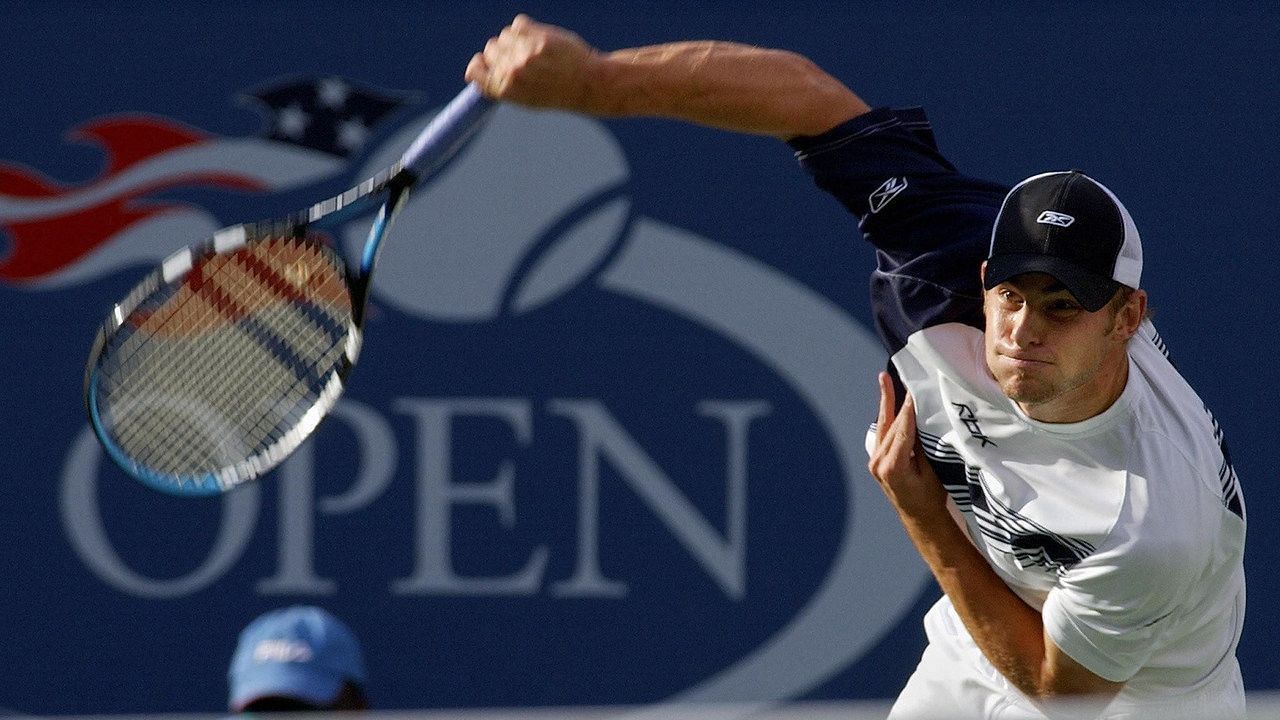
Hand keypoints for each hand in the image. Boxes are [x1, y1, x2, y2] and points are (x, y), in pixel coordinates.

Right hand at [465, 15, 600, 111]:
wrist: (587, 84)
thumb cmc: (555, 92)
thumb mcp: (524, 99)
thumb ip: (498, 85)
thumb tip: (470, 71)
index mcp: (506, 90)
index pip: (475, 71)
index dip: (479, 65)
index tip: (485, 63)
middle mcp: (512, 72)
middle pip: (490, 49)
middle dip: (502, 52)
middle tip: (523, 60)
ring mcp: (524, 54)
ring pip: (504, 35)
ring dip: (516, 40)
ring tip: (535, 52)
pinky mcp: (537, 37)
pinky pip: (519, 23)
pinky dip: (527, 28)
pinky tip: (540, 40)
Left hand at [867, 372, 947, 515]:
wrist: (919, 517)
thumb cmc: (930, 498)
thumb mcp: (932, 472)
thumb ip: (924, 446)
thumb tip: (923, 419)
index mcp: (893, 468)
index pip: (903, 431)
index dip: (910, 409)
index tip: (915, 389)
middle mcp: (878, 463)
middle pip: (892, 425)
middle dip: (899, 401)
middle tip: (905, 376)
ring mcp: (874, 461)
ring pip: (883, 426)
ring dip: (887, 402)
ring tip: (885, 378)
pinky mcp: (876, 459)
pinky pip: (882, 432)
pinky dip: (887, 415)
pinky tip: (888, 398)